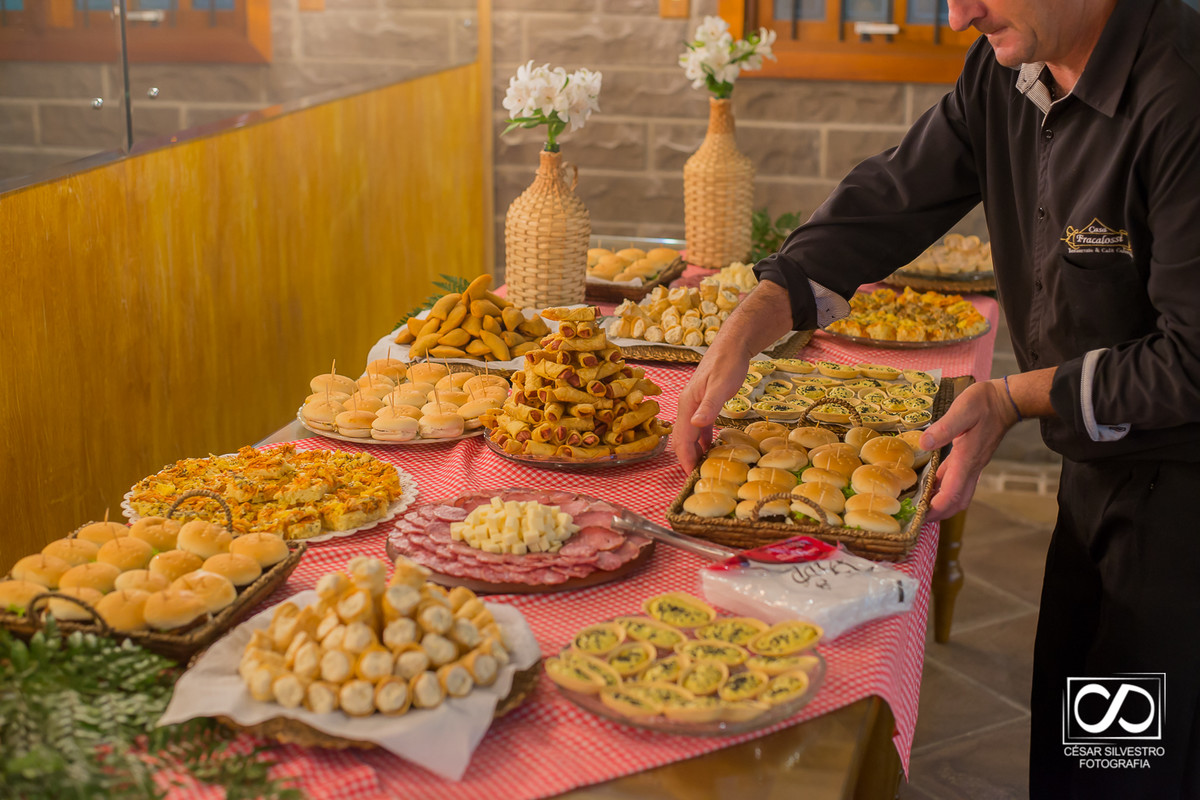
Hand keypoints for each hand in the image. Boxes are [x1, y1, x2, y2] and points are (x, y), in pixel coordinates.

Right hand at [673, 351, 751, 471]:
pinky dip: (702, 441)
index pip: (682, 439)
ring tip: (704, 467)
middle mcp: (686, 406)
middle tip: (698, 477)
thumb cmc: (727, 364)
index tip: (691, 476)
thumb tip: (694, 425)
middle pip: (681, 439)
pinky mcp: (702, 404)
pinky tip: (710, 449)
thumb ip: (708, 406)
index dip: (685, 458)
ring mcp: (693, 405)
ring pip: (689, 434)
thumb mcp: (721, 386)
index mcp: (687, 404)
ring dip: (694, 451)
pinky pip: (698, 428)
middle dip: (687, 458)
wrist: (731, 346)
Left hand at [919, 380, 1017, 520]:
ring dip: (941, 503)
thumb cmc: (984, 403)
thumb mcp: (963, 410)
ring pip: (958, 493)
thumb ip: (944, 428)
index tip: (921, 516)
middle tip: (918, 517)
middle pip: (958, 501)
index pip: (953, 493)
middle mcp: (971, 467)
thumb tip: (924, 444)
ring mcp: (972, 464)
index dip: (937, 508)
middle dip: (940, 513)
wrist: (1006, 401)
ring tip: (919, 505)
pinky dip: (943, 488)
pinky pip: (956, 480)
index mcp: (967, 459)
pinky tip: (929, 485)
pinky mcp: (970, 459)